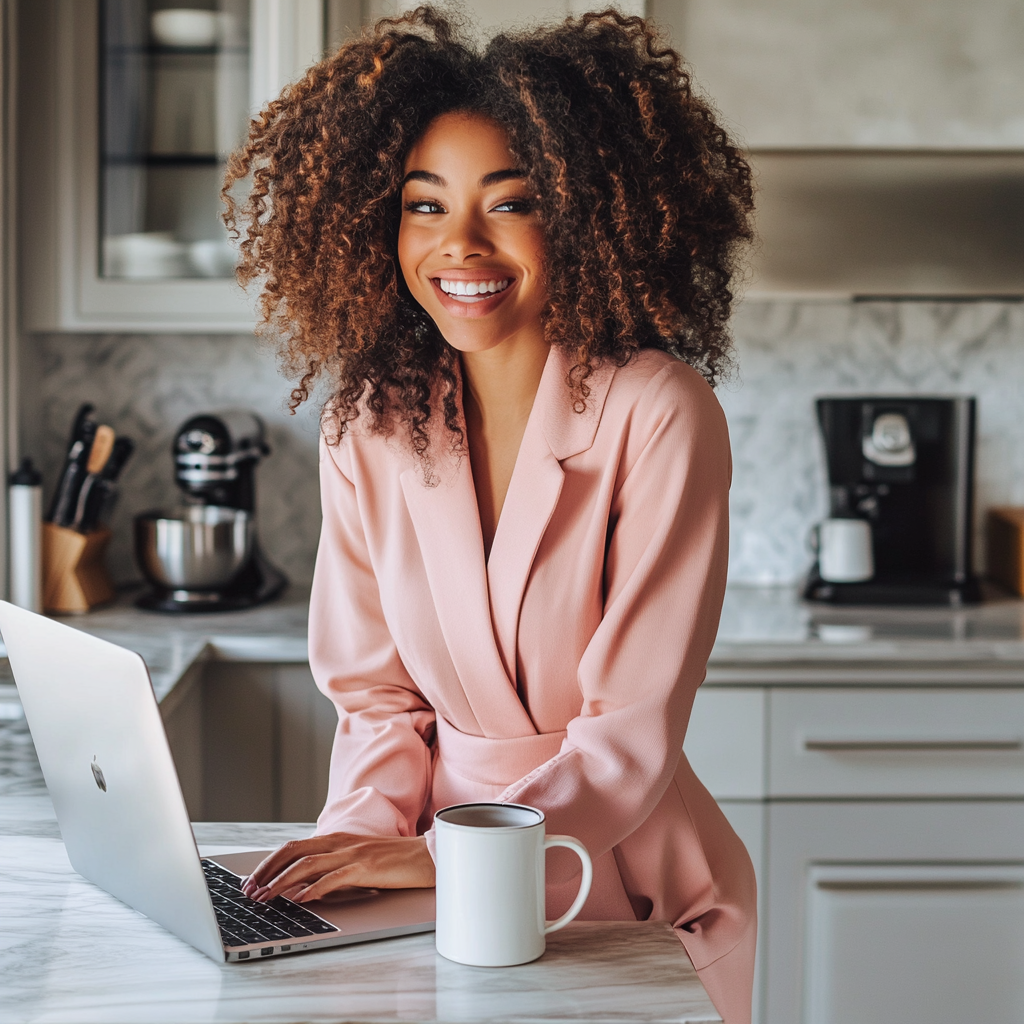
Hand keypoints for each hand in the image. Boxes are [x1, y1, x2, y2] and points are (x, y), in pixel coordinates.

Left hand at [240, 833, 434, 902]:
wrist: (428, 856)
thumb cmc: (396, 861)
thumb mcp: (360, 861)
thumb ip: (335, 868)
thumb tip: (305, 886)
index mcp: (338, 839)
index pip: (295, 846)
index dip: (270, 862)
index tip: (253, 881)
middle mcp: (341, 842)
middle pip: (293, 850)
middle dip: (266, 870)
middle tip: (249, 890)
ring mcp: (353, 853)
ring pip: (306, 864)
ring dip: (280, 882)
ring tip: (264, 898)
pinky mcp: (366, 867)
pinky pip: (332, 878)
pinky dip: (311, 889)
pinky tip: (299, 900)